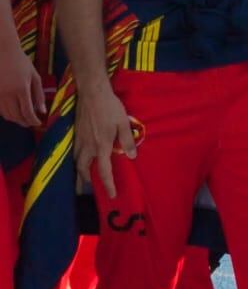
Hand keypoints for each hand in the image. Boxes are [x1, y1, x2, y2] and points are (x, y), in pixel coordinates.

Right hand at [0, 37, 44, 128]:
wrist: (2, 51)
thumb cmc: (21, 62)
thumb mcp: (34, 76)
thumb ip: (39, 94)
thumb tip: (42, 111)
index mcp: (21, 89)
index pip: (27, 112)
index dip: (33, 120)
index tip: (38, 123)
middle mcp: (8, 94)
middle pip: (16, 116)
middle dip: (24, 122)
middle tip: (31, 123)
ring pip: (6, 115)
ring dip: (15, 119)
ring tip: (23, 119)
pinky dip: (7, 114)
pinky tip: (13, 112)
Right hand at [75, 80, 136, 200]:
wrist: (92, 93)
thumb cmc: (110, 107)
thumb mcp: (123, 123)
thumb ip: (127, 141)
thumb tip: (132, 157)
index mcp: (102, 146)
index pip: (104, 171)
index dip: (108, 184)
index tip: (112, 195)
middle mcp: (88, 146)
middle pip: (83, 169)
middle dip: (85, 181)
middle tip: (89, 189)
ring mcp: (79, 140)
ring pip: (76, 161)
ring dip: (79, 172)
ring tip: (82, 178)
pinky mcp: (75, 133)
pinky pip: (74, 152)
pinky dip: (76, 160)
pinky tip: (79, 159)